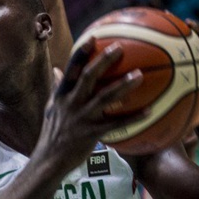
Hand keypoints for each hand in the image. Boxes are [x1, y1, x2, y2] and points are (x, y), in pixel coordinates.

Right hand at [34, 38, 145, 171]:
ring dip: (122, 86)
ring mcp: (80, 118)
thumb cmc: (52, 133)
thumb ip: (57, 87)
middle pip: (88, 77)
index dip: (81, 53)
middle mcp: (70, 103)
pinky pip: (115, 124)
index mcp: (61, 95)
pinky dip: (133, 117)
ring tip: (139, 75)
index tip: (94, 38)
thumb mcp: (51, 108)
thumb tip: (57, 69)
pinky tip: (150, 111)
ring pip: (103, 98)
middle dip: (103, 61)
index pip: (71, 69)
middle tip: (120, 48)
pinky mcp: (90, 134)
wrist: (48, 160)